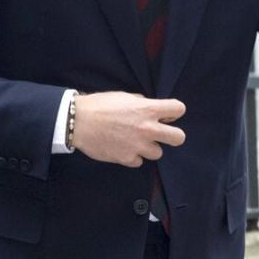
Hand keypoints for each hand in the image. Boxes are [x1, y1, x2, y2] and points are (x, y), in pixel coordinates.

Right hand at [71, 92, 186, 166]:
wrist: (78, 122)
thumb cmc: (99, 106)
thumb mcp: (124, 96)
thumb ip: (142, 104)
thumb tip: (150, 109)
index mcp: (147, 109)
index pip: (179, 109)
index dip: (174, 112)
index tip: (166, 115)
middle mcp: (147, 128)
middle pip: (178, 138)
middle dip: (173, 135)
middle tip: (162, 134)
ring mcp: (137, 146)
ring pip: (158, 153)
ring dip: (149, 147)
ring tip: (135, 141)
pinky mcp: (126, 158)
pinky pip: (139, 161)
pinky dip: (133, 156)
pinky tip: (123, 148)